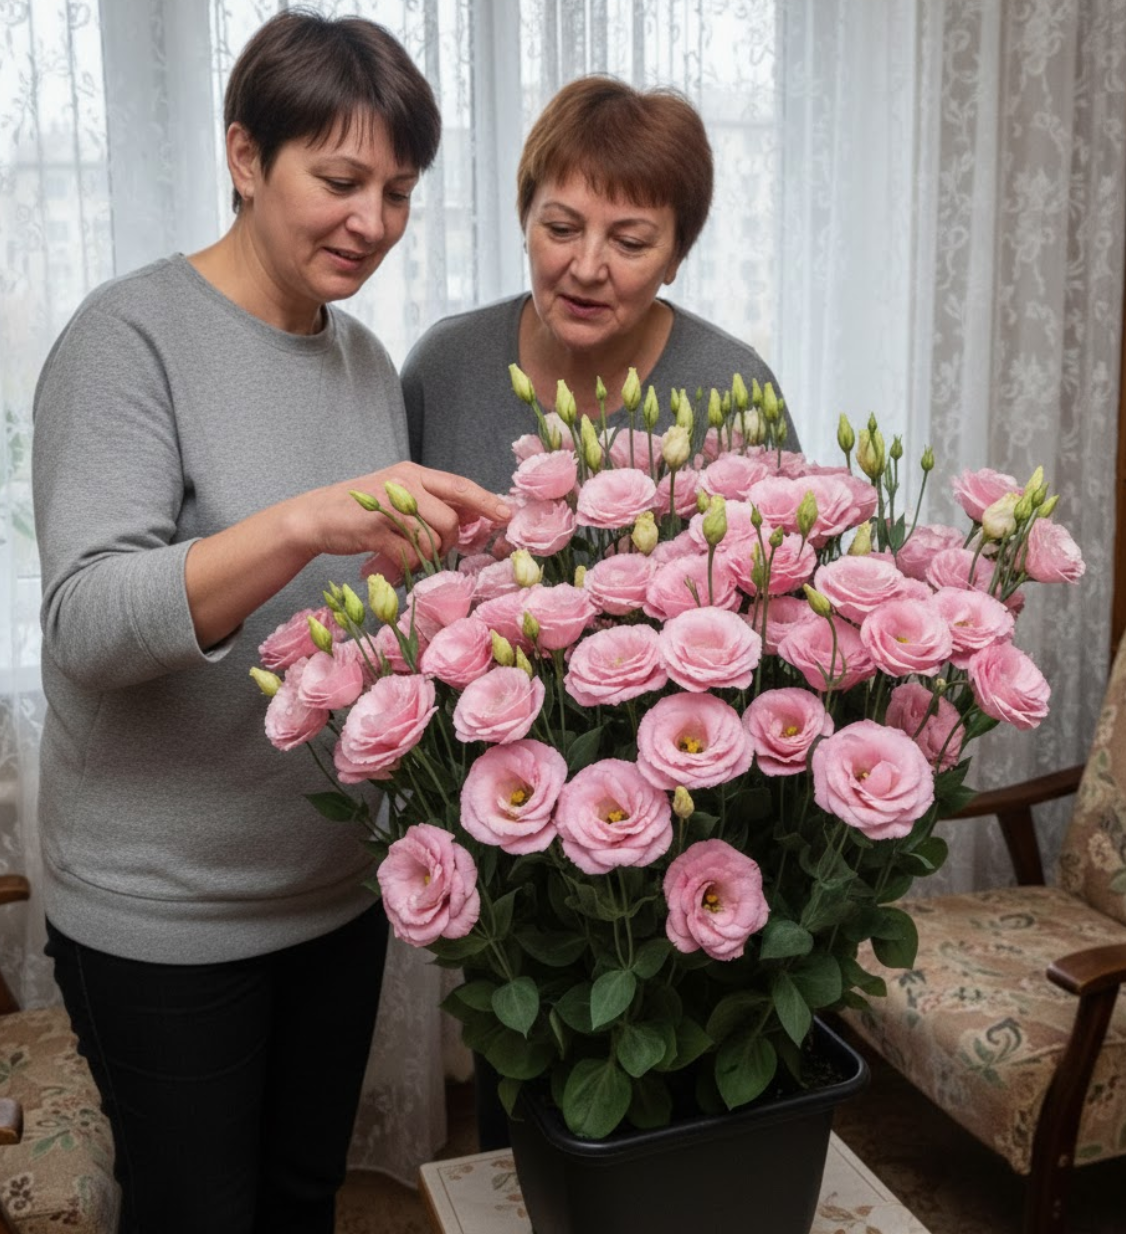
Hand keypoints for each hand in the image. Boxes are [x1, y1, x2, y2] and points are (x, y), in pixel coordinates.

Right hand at [300, 462, 510, 578]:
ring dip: (427, 553)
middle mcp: (403, 484)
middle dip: (450, 539)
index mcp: (413, 473)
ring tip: (410, 550)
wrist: (317, 516)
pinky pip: (408, 554)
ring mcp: (388, 506)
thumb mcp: (400, 496)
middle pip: (449, 518)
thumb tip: (470, 517)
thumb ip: (431, 502)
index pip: (459, 486)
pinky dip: (406, 562)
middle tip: (437, 546)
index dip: (485, 501)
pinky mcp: (374, 529)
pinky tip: (393, 556)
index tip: (506, 514)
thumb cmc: (363, 509)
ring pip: (431, 539)